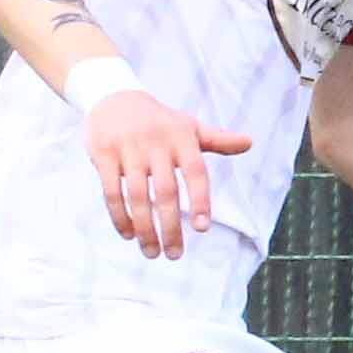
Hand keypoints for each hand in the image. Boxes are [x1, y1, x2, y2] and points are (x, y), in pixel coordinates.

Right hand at [85, 90, 254, 260]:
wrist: (113, 97)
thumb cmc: (160, 120)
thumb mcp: (189, 126)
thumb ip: (217, 140)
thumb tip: (249, 143)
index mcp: (181, 137)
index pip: (196, 172)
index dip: (200, 200)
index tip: (202, 229)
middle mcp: (156, 143)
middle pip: (166, 192)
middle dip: (170, 227)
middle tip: (175, 255)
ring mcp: (128, 149)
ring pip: (138, 196)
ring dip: (145, 228)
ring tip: (152, 252)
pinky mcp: (103, 154)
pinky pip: (112, 191)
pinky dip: (120, 216)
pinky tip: (129, 234)